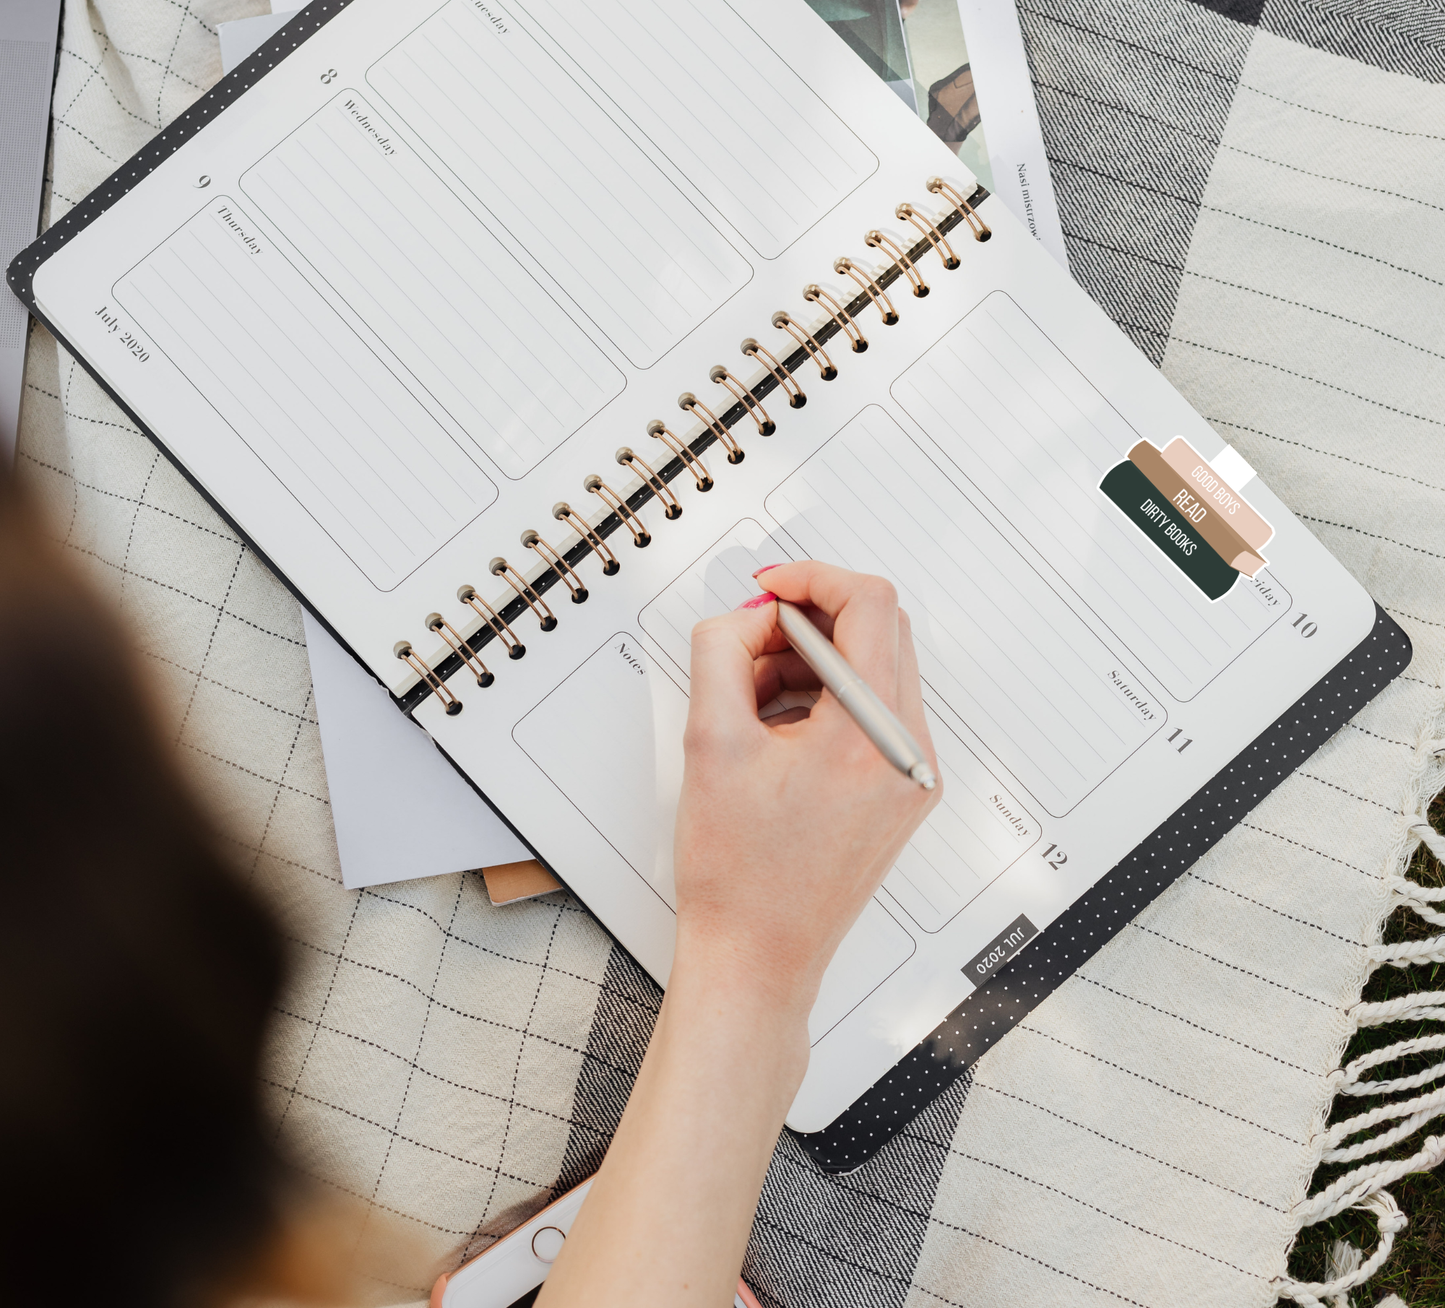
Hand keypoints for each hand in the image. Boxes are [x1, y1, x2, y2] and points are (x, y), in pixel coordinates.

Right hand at [537, 562, 937, 1307]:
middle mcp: (909, 752)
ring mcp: (912, 774)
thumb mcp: (709, 742)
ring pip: (877, 669)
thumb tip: (747, 617)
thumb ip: (721, 653)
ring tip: (752, 698)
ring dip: (815, 661)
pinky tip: (775, 728)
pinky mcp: (902, 791)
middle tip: (752, 639)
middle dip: (810, 621)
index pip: (870, 605)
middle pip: (881, 631)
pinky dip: (827, 698)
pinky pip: (874, 711)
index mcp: (871, 736)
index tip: (770, 589)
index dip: (813, 579)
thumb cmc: (738, 875)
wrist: (758, 957)